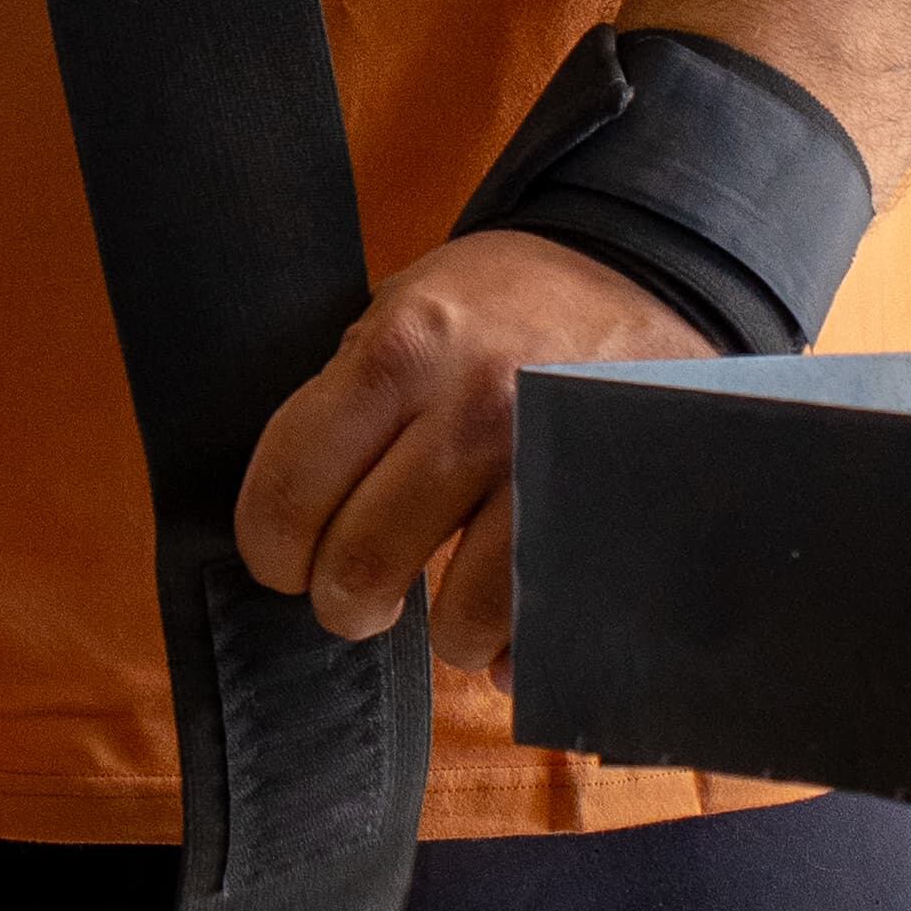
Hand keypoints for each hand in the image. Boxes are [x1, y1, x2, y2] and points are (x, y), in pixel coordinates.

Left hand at [232, 229, 709, 680]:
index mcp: (402, 349)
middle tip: (360, 586)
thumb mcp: (401, 308)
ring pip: (458, 619)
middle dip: (346, 600)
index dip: (271, 548)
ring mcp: (549, 464)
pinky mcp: (608, 509)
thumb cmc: (496, 302)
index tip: (285, 557)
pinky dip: (518, 642)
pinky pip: (544, 627)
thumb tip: (293, 534)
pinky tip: (509, 612)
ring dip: (443, 627)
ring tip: (448, 585)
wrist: (638, 269)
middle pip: (362, 568)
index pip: (290, 491)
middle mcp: (475, 407)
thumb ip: (346, 406)